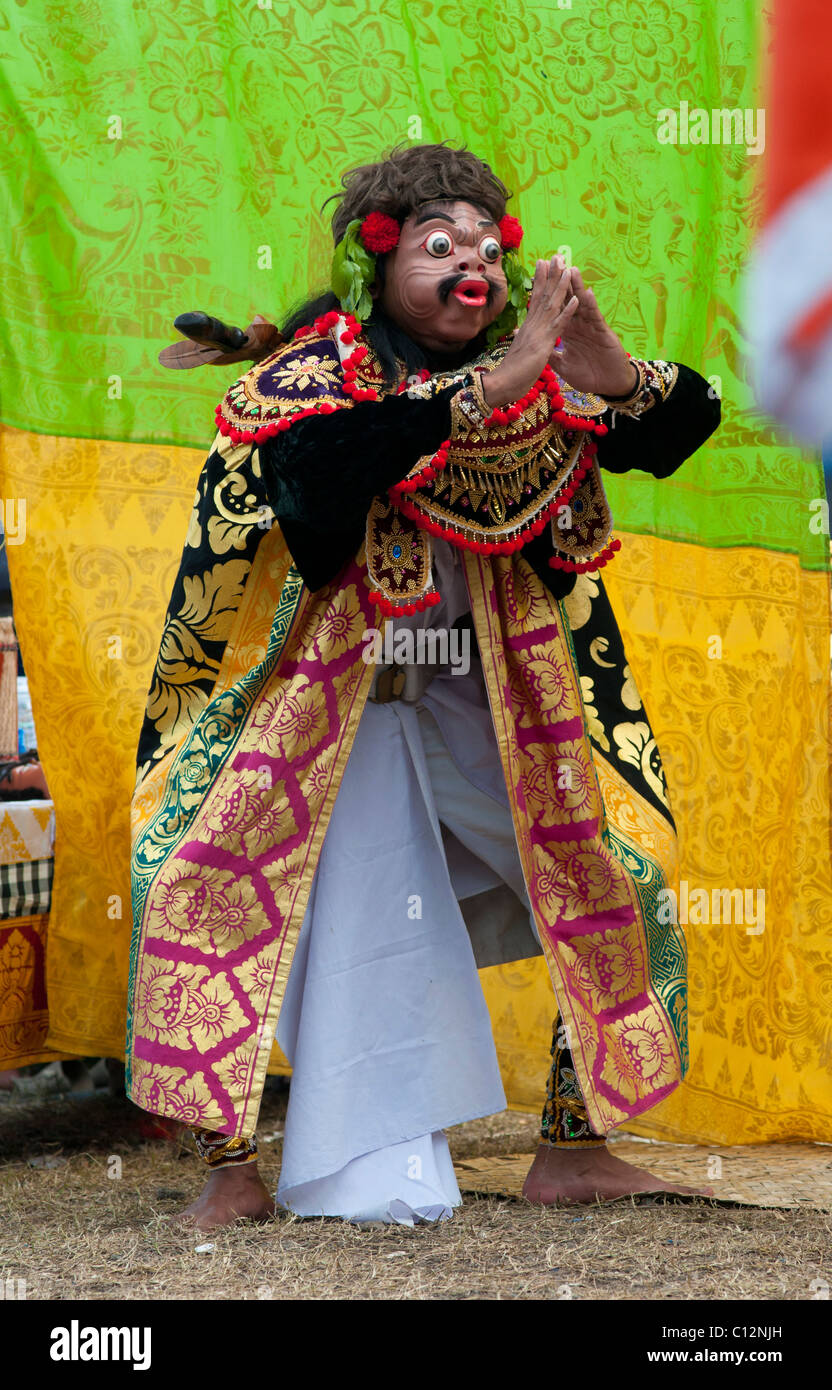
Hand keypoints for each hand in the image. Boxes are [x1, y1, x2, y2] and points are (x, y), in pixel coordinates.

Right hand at [481, 255, 577, 406]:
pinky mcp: (543, 344)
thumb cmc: (509, 374)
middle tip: (556, 255)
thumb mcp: (519, 353)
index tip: (543, 263)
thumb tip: (518, 332)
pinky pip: (558, 325)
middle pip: (543, 295)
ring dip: (560, 286)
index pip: (535, 299)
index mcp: (527, 328)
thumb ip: (521, 341)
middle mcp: (531, 326)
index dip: (540, 281)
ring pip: (551, 305)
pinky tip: (575, 299)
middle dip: (550, 274)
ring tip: (568, 267)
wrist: (501, 386)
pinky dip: (567, 311)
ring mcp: (537, 333)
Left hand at [549, 267, 636, 396]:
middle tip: (555, 260)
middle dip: (561, 281)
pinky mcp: (602, 334)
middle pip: (568, 299)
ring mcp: (591, 327)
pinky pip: (595, 318)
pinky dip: (591, 307)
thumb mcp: (564, 367)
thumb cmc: (590, 376)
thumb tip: (539, 349)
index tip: (539, 277)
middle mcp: (578, 325)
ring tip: (571, 270)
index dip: (548, 293)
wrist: (609, 385)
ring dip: (577, 288)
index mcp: (568, 331)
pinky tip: (587, 294)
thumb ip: (553, 356)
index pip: (556, 308)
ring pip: (582, 304)